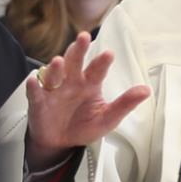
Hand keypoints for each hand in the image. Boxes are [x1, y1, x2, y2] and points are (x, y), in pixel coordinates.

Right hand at [25, 32, 149, 169]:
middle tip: (84, 38)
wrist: (60, 143)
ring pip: (54, 74)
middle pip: (74, 62)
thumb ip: (125, 104)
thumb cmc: (84, 126)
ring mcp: (54, 90)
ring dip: (56, 67)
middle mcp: (71, 82)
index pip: (97, 70)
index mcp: (90, 83)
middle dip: (78, 49)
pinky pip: (35, 93)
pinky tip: (35, 81)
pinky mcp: (39, 102)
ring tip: (59, 61)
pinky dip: (34, 87)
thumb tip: (146, 90)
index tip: (109, 54)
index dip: (102, 62)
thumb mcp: (108, 118)